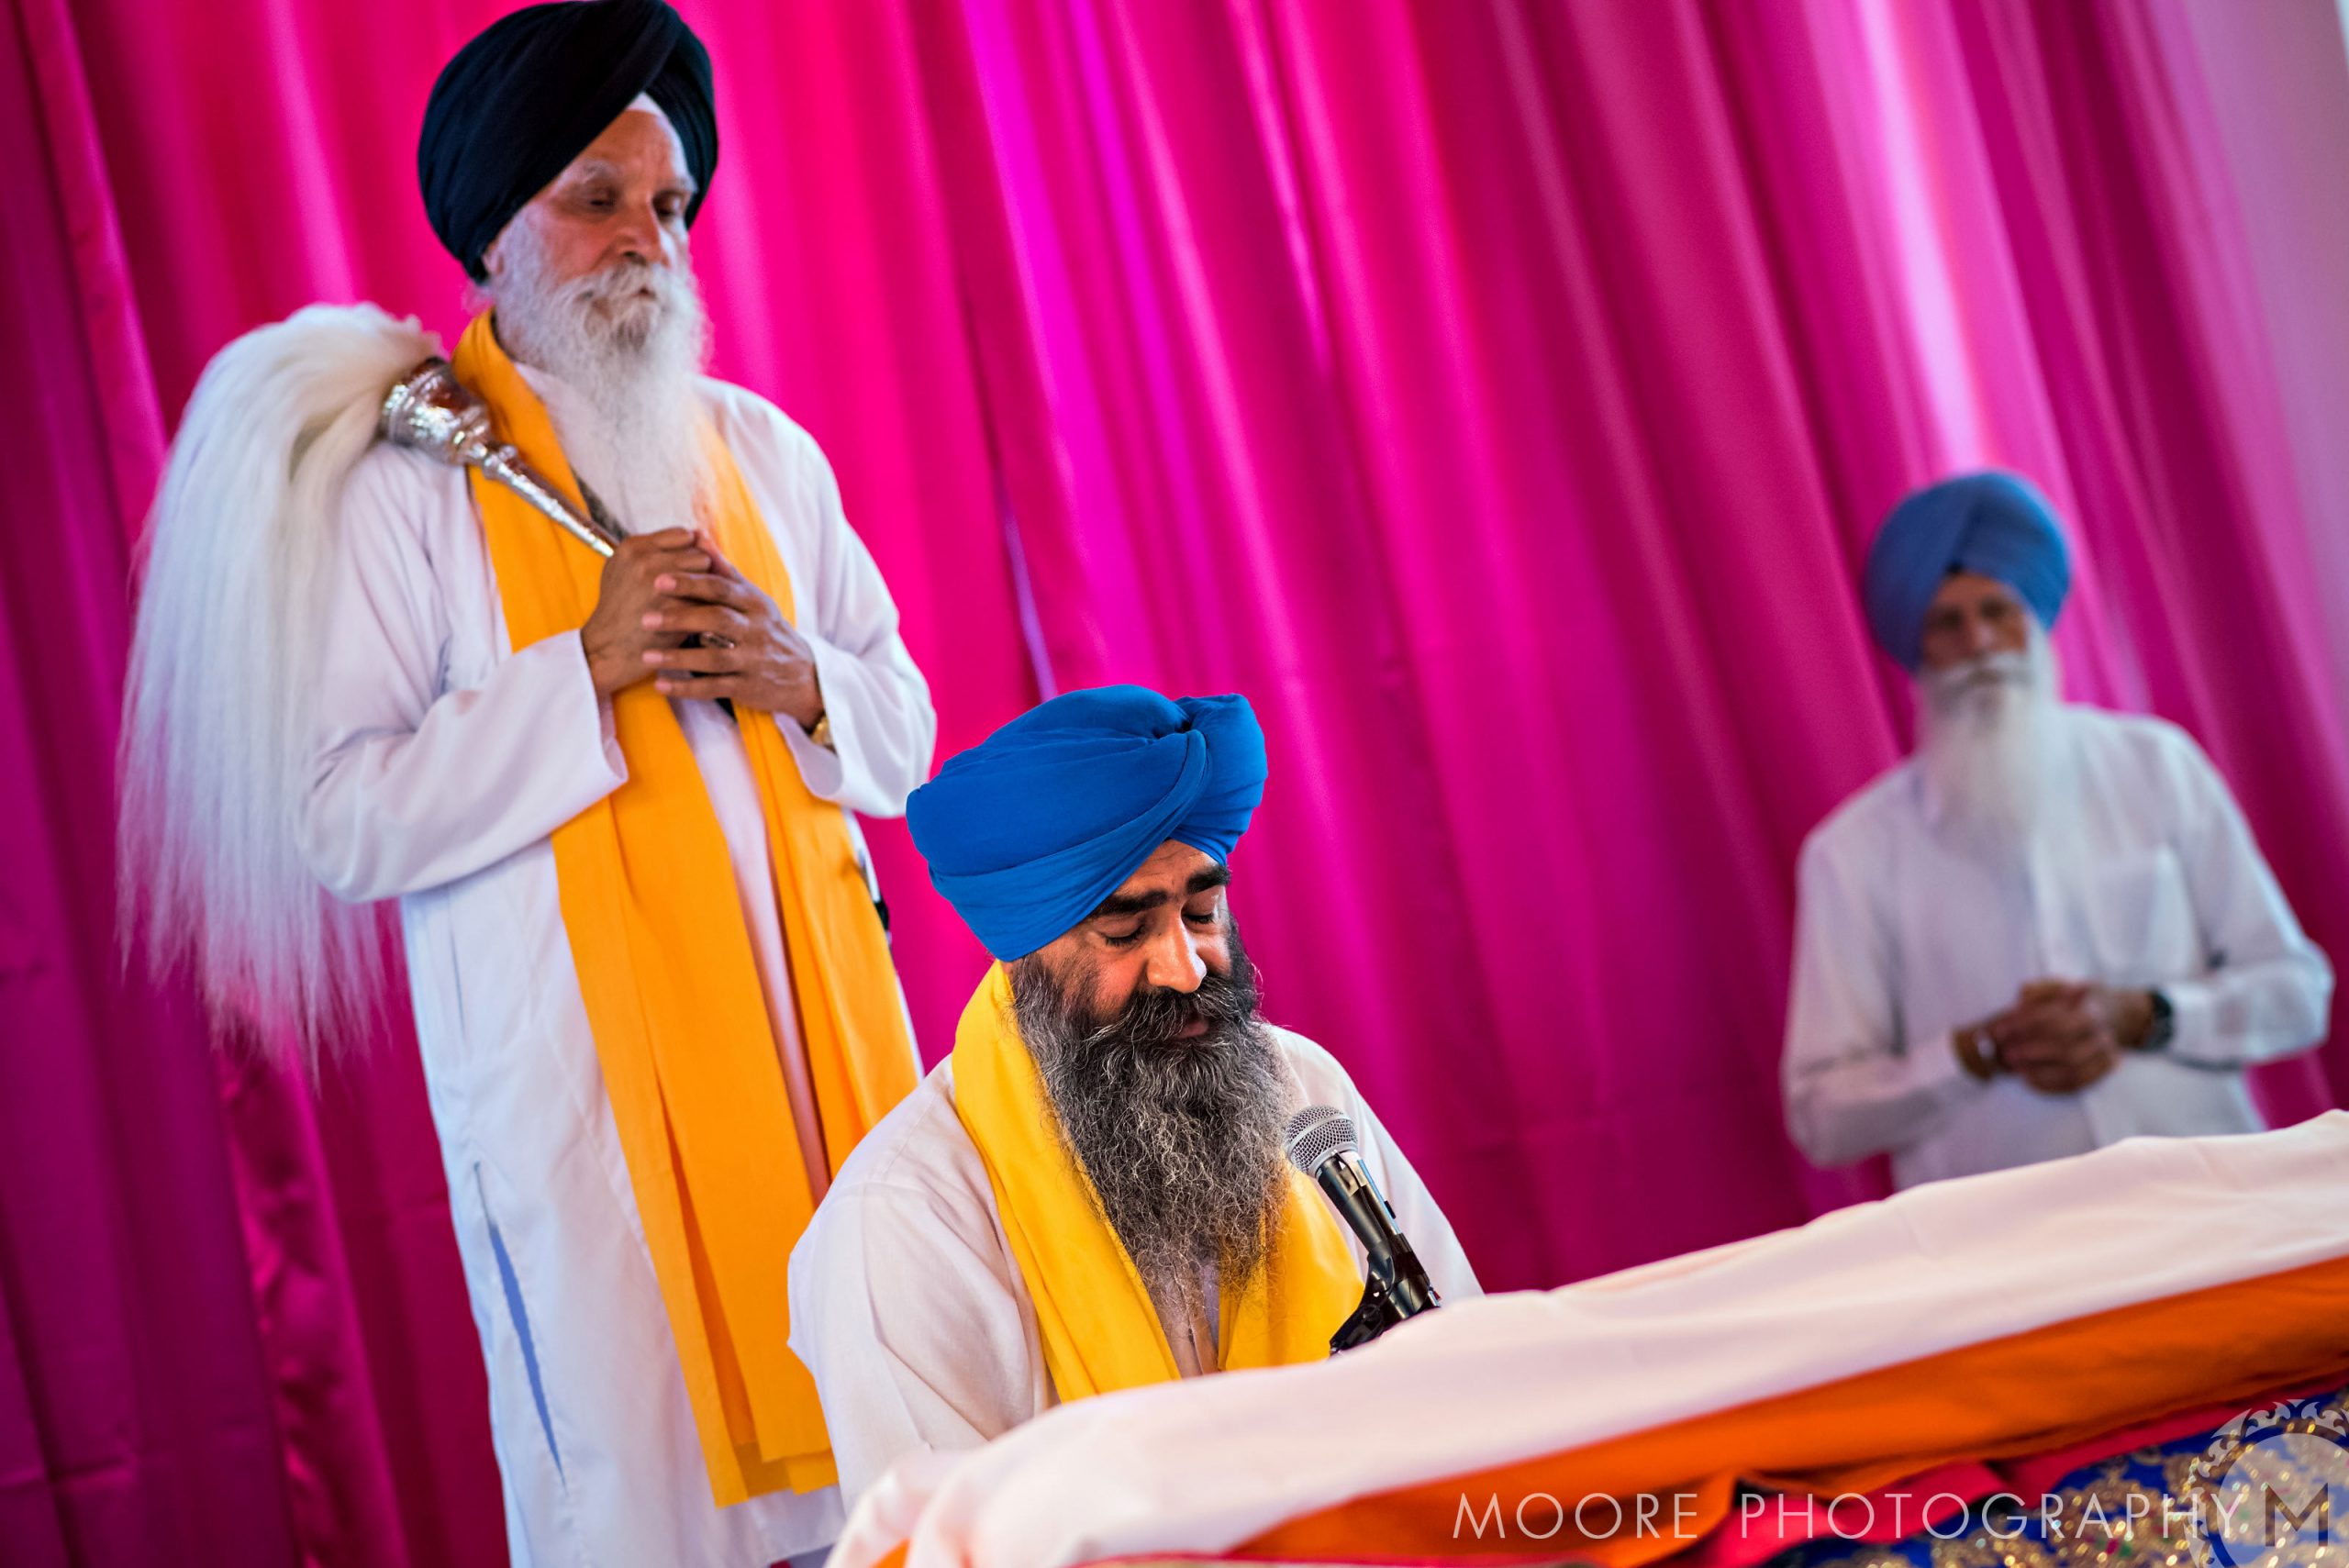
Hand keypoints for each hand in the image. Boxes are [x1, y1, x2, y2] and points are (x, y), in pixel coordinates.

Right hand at [579, 529, 711, 697]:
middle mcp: (646, 561)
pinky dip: (708, 608)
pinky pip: (709, 601)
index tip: (688, 568)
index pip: (684, 535)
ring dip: (707, 590)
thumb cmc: (619, 607)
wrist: (607, 648)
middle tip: (693, 589)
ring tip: (695, 601)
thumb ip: (655, 549)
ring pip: (708, 576)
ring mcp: (661, 586)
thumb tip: (699, 534)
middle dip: (701, 572)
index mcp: (634, 547)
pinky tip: (699, 617)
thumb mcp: (623, 568)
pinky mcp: (675, 609)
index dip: (690, 552)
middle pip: (700, 554)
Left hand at [639, 536, 824, 726]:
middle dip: (680, 618)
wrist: (803, 674)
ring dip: (678, 658)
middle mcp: (756, 630)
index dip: (689, 583)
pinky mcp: (748, 687)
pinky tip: (660, 685)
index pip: (721, 588)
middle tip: (645, 618)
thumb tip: (696, 536)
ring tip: (646, 656)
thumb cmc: (766, 629)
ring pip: (714, 658)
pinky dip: (686, 688)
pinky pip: (714, 688)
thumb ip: (723, 570)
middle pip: (717, 619)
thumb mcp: (753, 598)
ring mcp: (753, 660)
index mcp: (754, 603)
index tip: (657, 579)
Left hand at [1986, 979, 2148, 1094]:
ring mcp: (2105, 1053)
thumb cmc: (2075, 999)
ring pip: (2072, 1070)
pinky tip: (2029, 1080)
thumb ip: (2039, 990)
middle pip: (2065, 1048)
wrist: (2116, 1012)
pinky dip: (2050, 1085)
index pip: (2053, 1019)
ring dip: (2039, 1073)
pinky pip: (2077, 1084)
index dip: (2023, 1026)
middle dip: (2031, 1052)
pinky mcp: (2104, 1069)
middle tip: (2006, 1054)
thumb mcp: (2059, 985)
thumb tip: (2021, 995)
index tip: (1999, 1031)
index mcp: (2089, 1008)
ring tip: (2015, 1069)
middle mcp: (2101, 1032)